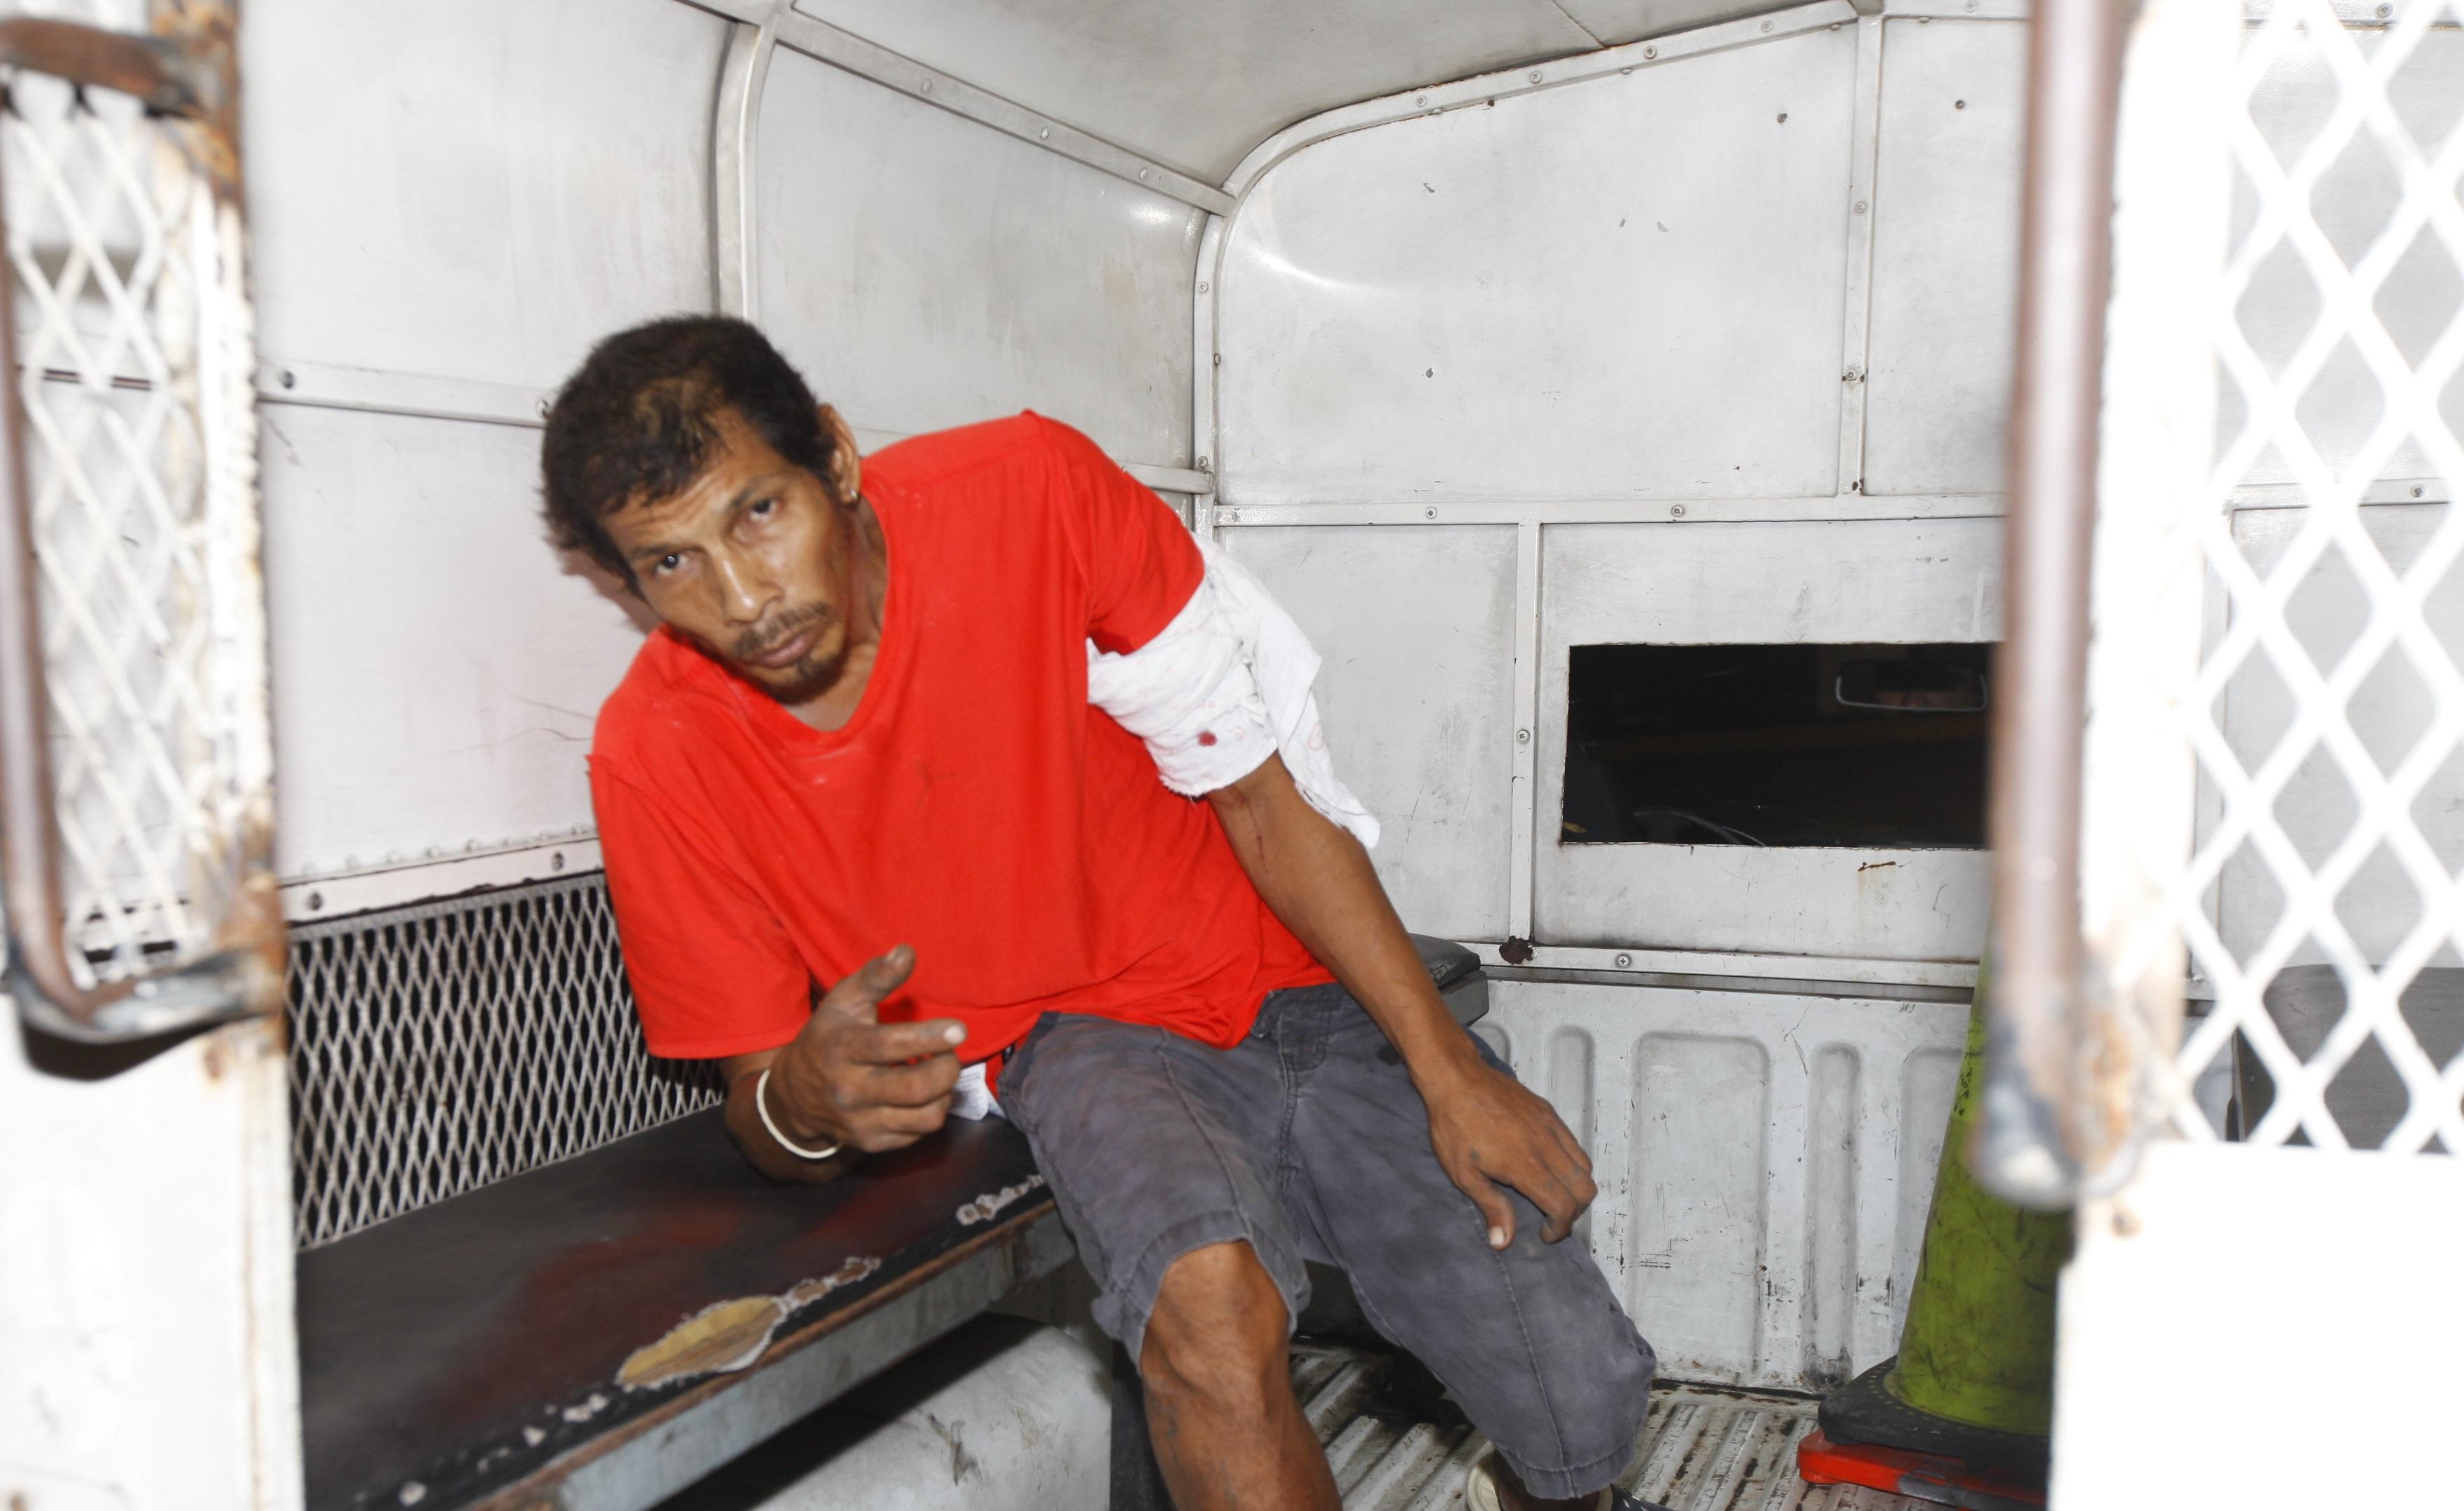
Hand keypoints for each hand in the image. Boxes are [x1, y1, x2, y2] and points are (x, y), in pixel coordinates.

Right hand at [767, 945, 966, 1154]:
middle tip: (949, 1052)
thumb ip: (877, 976)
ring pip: (926, 1117)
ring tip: (937, 1072)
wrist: (793, 1096)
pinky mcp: (872, 1143)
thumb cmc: (828, 1037)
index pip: (890, 1046)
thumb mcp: (844, 1000)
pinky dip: (931, 1111)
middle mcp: (850, 1090)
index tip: (959, 1030)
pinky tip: (922, 1094)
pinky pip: (920, 1133)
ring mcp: (861, 1122)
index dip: (929, 1038)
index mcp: (843, 1048)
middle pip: (916, 1088)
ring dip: (944, 1092)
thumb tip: (907, 951)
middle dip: (947, 1068)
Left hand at [1421, 1056, 1595, 1249]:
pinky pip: (1574, 1144)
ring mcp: (1551, 1126)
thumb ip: (1491, 1208)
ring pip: (1584, 1166)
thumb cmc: (1454, 1126)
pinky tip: (1548, 1167)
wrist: (1456, 1077)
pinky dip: (1572, 1164)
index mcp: (1527, 1165)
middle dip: (1574, 1212)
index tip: (1544, 1235)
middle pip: (1585, 1189)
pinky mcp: (1549, 1113)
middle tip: (1551, 1218)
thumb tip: (1504, 1243)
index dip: (1559, 1228)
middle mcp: (1547, 1146)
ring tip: (1552, 1194)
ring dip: (1576, 1188)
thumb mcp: (1464, 1174)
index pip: (1563, 1207)